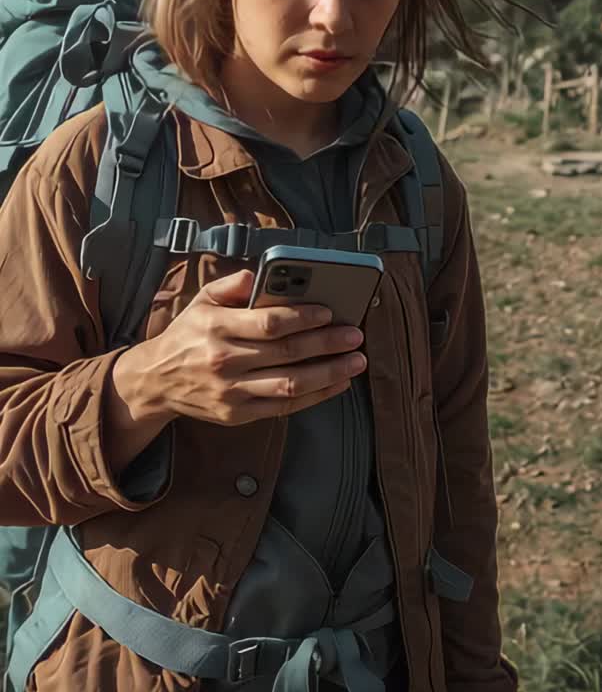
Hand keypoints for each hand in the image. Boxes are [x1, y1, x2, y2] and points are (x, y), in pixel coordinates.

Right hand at [113, 267, 365, 428]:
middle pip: (287, 354)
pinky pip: (284, 407)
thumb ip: (231, 284)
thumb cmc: (188, 335)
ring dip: (329, 373)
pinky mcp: (238, 414)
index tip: (329, 312)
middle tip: (355, 335)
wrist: (156, 381)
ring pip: (291, 385)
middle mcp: (224, 361)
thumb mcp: (201, 300)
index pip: (268, 323)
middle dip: (327, 344)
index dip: (303, 317)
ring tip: (355, 362)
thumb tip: (260, 276)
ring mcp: (232, 391)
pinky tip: (336, 384)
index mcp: (216, 327)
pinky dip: (315, 396)